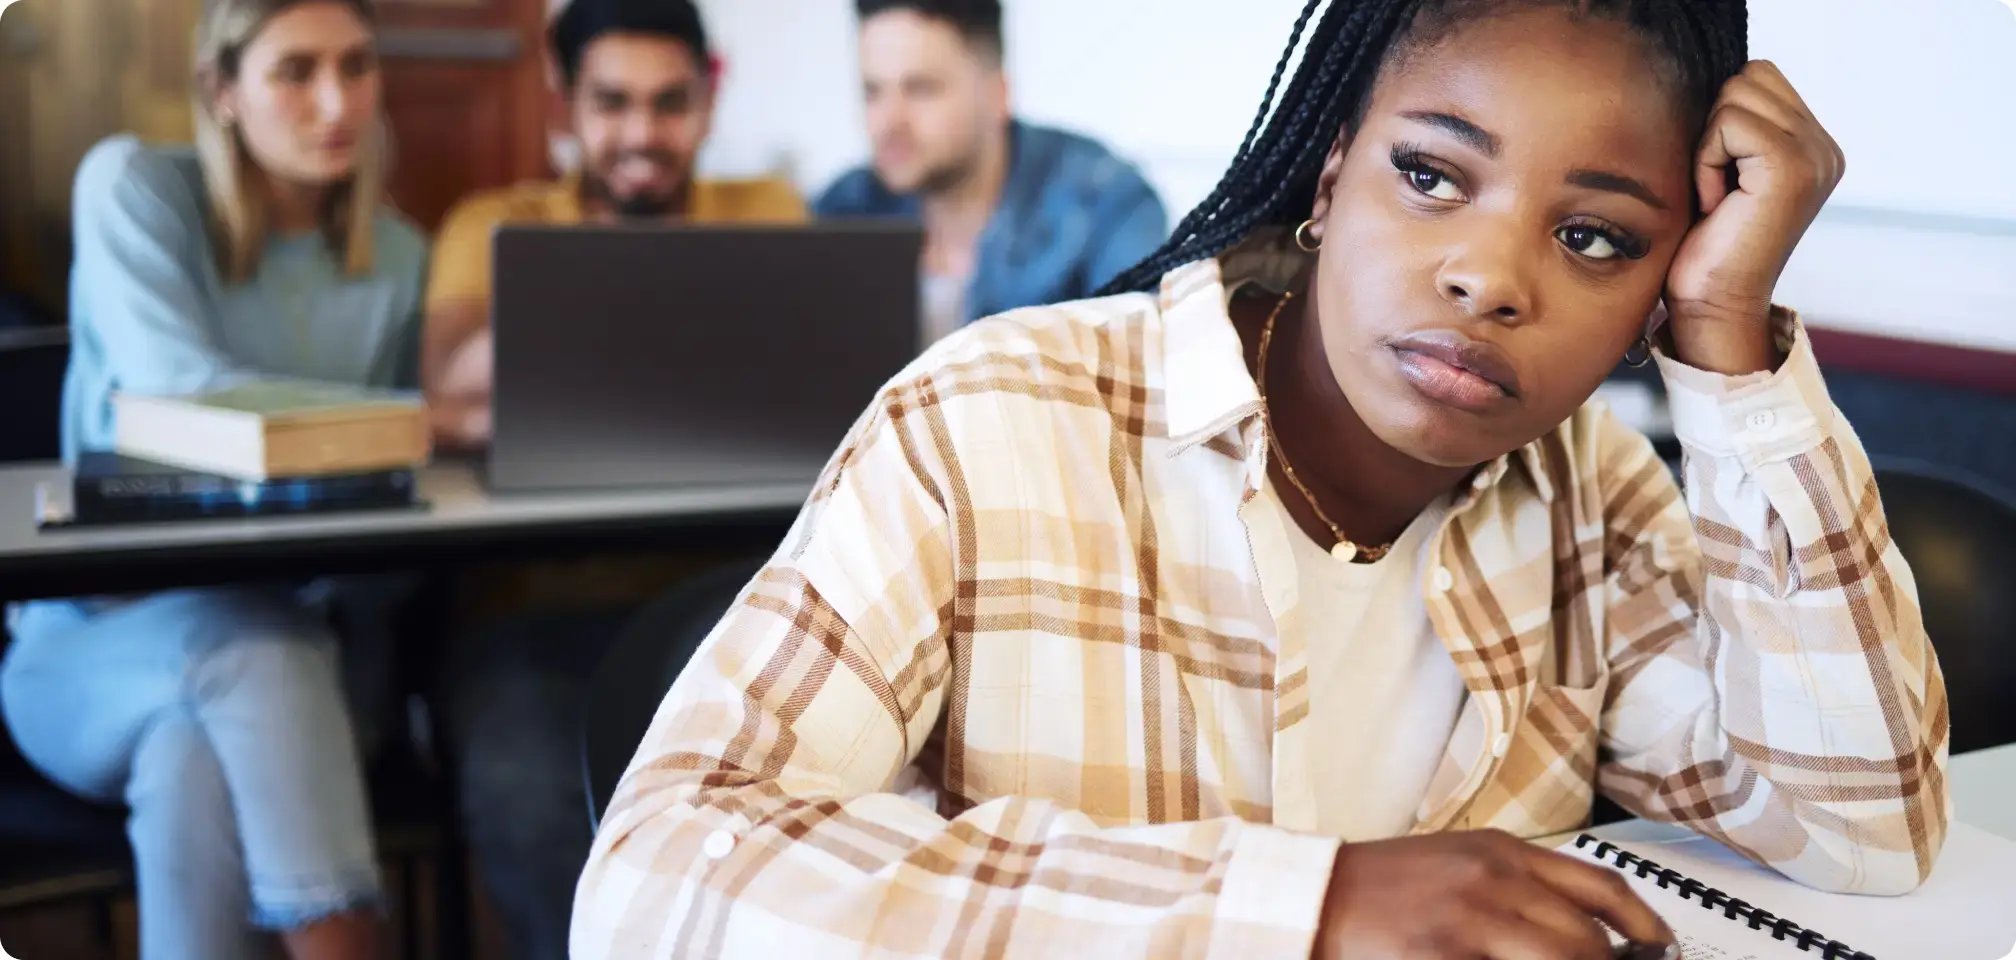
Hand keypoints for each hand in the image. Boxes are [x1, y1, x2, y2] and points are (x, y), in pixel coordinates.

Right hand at [1313, 830, 1674, 959]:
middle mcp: (1492, 879)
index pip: (1600, 886)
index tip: (1659, 948)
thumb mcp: (1455, 864)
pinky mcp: (1442, 956)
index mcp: (1499, 851)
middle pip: (1587, 940)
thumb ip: (1515, 886)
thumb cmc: (1377, 887)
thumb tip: (1581, 928)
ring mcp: (1469, 921)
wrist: (1309, 896)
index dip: (1644, 926)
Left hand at [1664, 60, 1843, 374]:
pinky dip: (1706, 162)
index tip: (1722, 178)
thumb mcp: (1723, 170)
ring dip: (1709, 146)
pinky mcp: (1792, 167)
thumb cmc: (1705, 245)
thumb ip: (1735, 124)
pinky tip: (1717, 203)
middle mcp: (1825, 148)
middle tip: (1719, 187)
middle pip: (1749, 77)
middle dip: (1716, 128)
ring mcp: (1816, 156)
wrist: (1712, 305)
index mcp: (1814, 146)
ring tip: (1720, 195)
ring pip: (1736, 95)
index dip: (1721, 120)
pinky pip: (1728, 124)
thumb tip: (1714, 80)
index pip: (1759, 76)